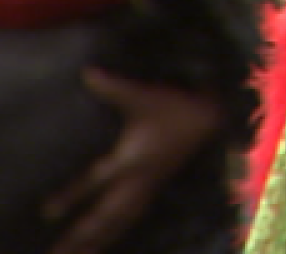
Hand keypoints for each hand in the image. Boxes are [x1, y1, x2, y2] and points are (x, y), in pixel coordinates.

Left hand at [45, 69, 221, 253]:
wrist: (214, 116)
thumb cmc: (177, 105)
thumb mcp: (144, 95)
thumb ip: (114, 87)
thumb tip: (87, 72)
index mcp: (133, 160)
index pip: (96, 182)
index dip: (71, 197)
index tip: (47, 213)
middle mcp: (139, 179)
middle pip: (106, 216)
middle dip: (82, 236)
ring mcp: (149, 185)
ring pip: (121, 221)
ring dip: (101, 239)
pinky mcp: (156, 185)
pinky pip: (134, 216)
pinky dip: (120, 229)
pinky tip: (113, 235)